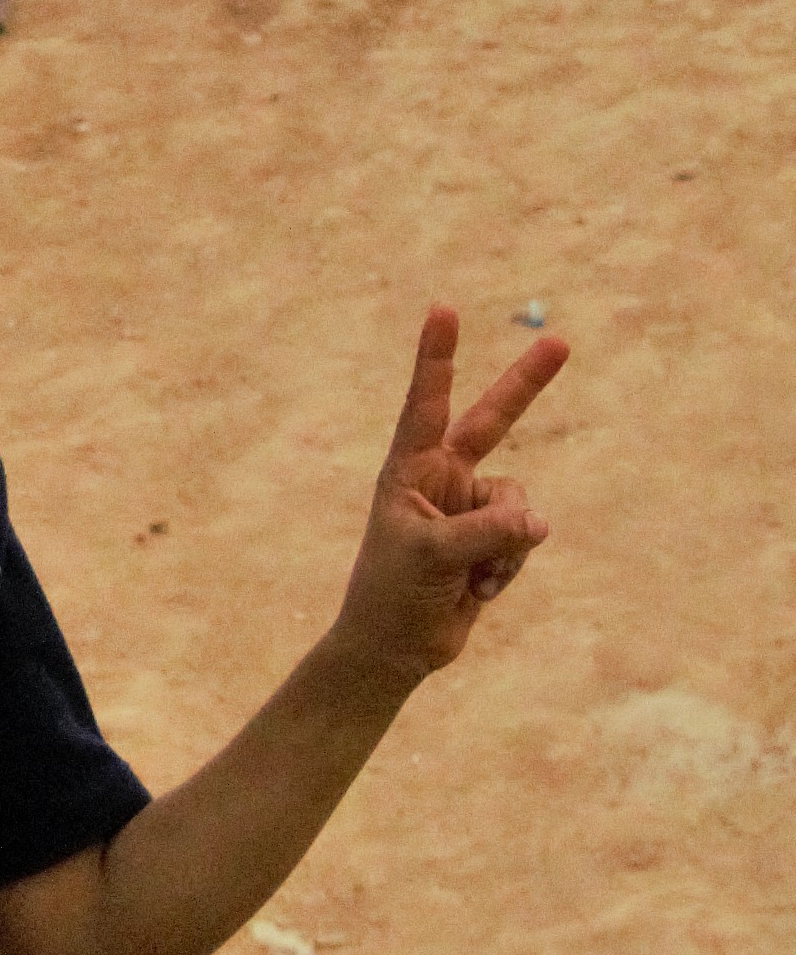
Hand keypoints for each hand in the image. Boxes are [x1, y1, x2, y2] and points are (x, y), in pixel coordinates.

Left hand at [322, 306, 559, 697]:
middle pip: (494, 421)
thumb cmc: (392, 593)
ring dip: (506, 545)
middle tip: (562, 341)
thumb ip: (487, 532)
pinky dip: (509, 566)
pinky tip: (479, 588)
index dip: (437, 356)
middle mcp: (442, 477)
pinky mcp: (492, 538)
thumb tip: (540, 521)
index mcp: (410, 467)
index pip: (426, 402)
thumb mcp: (432, 556)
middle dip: (528, 384)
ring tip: (471, 573)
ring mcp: (470, 506)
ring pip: (520, 504)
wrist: (396, 646)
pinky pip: (524, 538)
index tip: (444, 308)